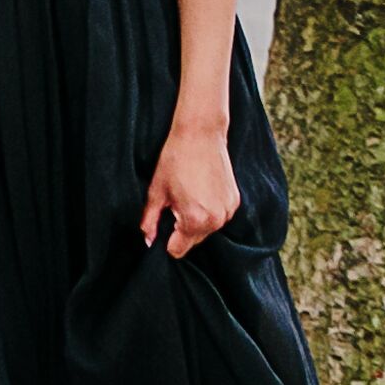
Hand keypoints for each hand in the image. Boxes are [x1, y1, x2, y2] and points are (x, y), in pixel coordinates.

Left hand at [139, 115, 241, 258]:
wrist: (201, 134)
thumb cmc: (175, 160)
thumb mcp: (156, 192)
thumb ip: (150, 221)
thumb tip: (148, 242)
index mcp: (195, 221)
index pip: (177, 250)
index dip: (166, 239)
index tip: (163, 223)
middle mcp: (216, 221)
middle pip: (193, 242)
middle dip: (181, 230)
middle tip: (174, 203)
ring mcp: (228, 211)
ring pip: (206, 231)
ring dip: (195, 221)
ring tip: (188, 195)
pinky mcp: (235, 201)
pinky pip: (218, 217)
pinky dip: (208, 212)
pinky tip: (200, 192)